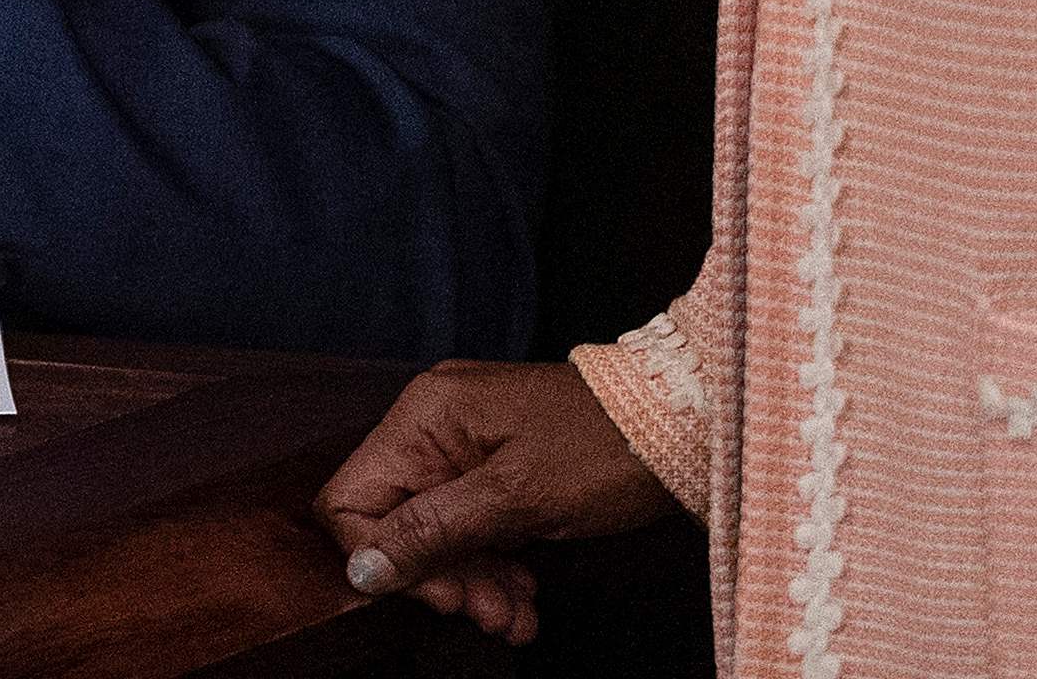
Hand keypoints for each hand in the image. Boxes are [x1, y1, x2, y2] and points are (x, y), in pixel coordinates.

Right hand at [315, 358, 674, 644]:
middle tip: (491, 616)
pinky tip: (525, 598)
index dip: (383, 557)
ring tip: (515, 618)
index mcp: (424, 418)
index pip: (353, 497)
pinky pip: (473, 526)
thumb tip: (362, 569)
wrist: (684, 424)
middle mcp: (433, 427)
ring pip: (439, 532)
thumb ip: (433, 530)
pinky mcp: (497, 468)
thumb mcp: (516, 497)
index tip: (442, 596)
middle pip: (398, 520)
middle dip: (443, 578)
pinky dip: (495, 567)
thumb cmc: (603, 448)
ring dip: (473, 583)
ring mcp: (466, 446)